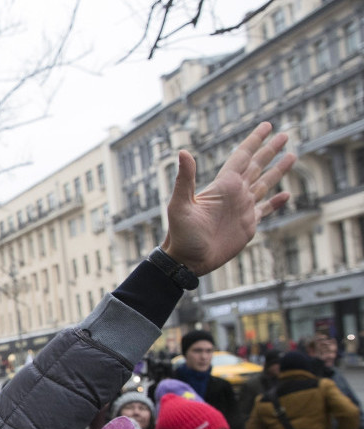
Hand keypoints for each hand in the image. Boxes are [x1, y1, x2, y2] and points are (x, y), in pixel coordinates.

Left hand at [161, 122, 296, 275]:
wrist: (188, 260)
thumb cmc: (180, 234)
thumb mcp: (180, 205)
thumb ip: (185, 179)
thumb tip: (183, 152)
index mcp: (223, 185)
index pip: (242, 156)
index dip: (254, 140)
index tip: (267, 126)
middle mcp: (234, 193)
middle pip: (257, 166)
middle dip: (270, 150)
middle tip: (285, 134)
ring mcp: (242, 208)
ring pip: (265, 184)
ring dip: (278, 170)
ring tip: (292, 156)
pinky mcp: (248, 224)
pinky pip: (266, 210)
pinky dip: (276, 202)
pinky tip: (286, 195)